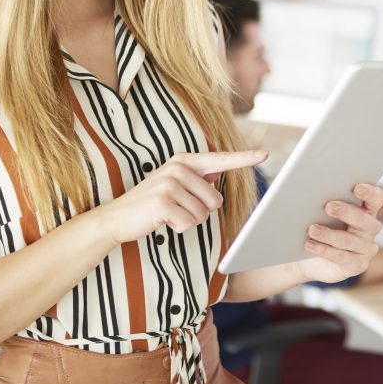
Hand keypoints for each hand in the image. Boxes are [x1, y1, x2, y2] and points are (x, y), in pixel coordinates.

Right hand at [97, 150, 266, 245]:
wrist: (117, 218)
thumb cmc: (151, 204)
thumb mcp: (173, 185)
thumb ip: (196, 178)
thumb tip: (216, 172)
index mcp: (185, 161)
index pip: (221, 160)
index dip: (244, 159)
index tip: (265, 155)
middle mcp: (179, 168)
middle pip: (216, 199)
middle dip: (200, 211)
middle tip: (177, 209)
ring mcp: (170, 184)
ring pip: (203, 214)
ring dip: (188, 221)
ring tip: (168, 214)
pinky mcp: (164, 202)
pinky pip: (189, 223)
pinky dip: (179, 228)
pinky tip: (163, 221)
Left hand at [298, 183, 382, 283]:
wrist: (312, 258)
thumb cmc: (322, 226)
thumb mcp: (324, 213)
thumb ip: (327, 202)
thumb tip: (313, 191)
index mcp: (367, 210)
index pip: (376, 198)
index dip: (370, 192)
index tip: (357, 188)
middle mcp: (370, 228)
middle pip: (363, 219)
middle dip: (346, 212)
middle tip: (328, 206)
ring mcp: (366, 248)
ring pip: (349, 240)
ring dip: (329, 234)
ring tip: (312, 229)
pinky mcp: (357, 265)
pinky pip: (341, 257)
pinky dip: (324, 250)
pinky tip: (310, 244)